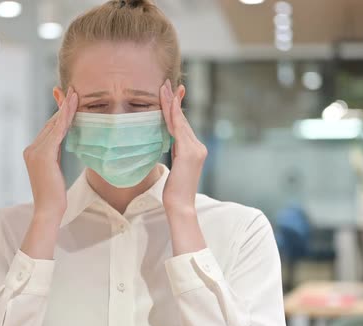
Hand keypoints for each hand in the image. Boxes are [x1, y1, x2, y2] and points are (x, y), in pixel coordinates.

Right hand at [23, 87, 77, 221]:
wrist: (48, 209)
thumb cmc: (54, 194)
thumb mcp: (54, 170)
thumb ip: (54, 155)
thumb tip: (61, 144)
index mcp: (33, 151)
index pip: (49, 127)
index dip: (59, 112)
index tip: (65, 98)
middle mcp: (31, 148)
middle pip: (50, 122)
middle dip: (62, 105)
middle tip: (71, 90)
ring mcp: (35, 151)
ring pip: (54, 125)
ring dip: (66, 108)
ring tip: (75, 94)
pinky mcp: (43, 155)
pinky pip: (57, 132)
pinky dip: (65, 119)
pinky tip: (71, 108)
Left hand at [159, 80, 207, 215]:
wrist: (181, 205)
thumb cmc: (175, 191)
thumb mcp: (175, 167)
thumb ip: (176, 153)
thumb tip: (171, 141)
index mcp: (194, 150)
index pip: (182, 126)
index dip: (176, 109)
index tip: (171, 94)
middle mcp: (198, 147)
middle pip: (182, 119)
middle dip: (173, 100)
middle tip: (167, 83)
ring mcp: (195, 149)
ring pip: (180, 121)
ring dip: (171, 103)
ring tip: (164, 87)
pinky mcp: (189, 152)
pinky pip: (179, 129)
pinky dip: (173, 114)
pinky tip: (168, 103)